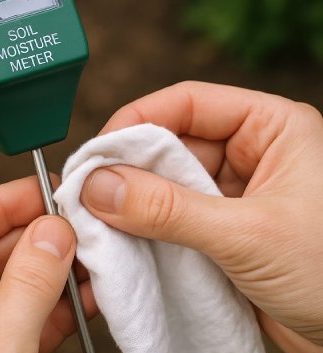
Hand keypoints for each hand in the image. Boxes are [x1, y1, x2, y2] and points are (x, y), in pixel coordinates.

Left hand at [0, 176, 96, 352]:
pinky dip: (61, 307)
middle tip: (76, 218)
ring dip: (53, 271)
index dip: (2, 204)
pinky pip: (27, 319)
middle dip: (35, 237)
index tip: (44, 186)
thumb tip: (56, 230)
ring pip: (11, 287)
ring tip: (92, 251)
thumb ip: (28, 288)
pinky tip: (92, 292)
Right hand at [80, 81, 322, 352]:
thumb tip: (101, 187)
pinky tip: (124, 241)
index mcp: (272, 129)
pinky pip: (172, 220)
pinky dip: (147, 230)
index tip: (98, 153)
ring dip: (134, 204)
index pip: (189, 104)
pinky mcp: (221, 232)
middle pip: (171, 146)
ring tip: (100, 221)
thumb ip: (170, 209)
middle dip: (130, 170)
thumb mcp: (248, 234)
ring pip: (167, 185)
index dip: (138, 122)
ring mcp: (233, 196)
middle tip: (89, 194)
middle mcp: (250, 156)